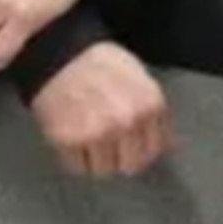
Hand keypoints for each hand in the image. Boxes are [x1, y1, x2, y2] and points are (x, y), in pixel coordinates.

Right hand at [28, 40, 170, 178]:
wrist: (58, 53)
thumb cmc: (98, 62)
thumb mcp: (138, 77)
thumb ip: (153, 112)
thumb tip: (165, 144)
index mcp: (149, 104)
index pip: (154, 151)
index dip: (141, 148)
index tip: (130, 144)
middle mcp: (127, 121)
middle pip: (131, 166)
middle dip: (120, 157)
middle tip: (107, 142)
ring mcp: (98, 132)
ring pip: (103, 170)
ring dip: (95, 158)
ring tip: (86, 134)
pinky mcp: (69, 140)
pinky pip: (76, 167)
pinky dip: (72, 156)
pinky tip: (72, 134)